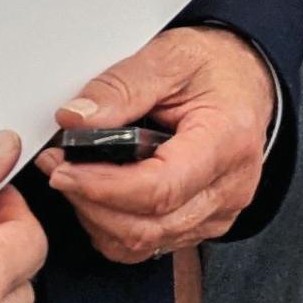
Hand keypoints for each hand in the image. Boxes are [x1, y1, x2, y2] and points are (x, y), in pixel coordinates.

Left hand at [42, 27, 275, 262]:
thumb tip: (77, 120)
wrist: (245, 78)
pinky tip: (100, 196)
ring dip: (98, 217)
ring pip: (145, 243)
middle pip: (148, 225)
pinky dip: (114, 227)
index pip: (161, 189)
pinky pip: (150, 245)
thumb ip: (120, 87)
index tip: (65, 170)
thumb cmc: (215, 68)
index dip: (104, 187)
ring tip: (75, 177)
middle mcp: (229, 187)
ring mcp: (219, 212)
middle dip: (90, 202)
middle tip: (57, 167)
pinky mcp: (203, 223)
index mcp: (227, 141)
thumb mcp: (168, 57)